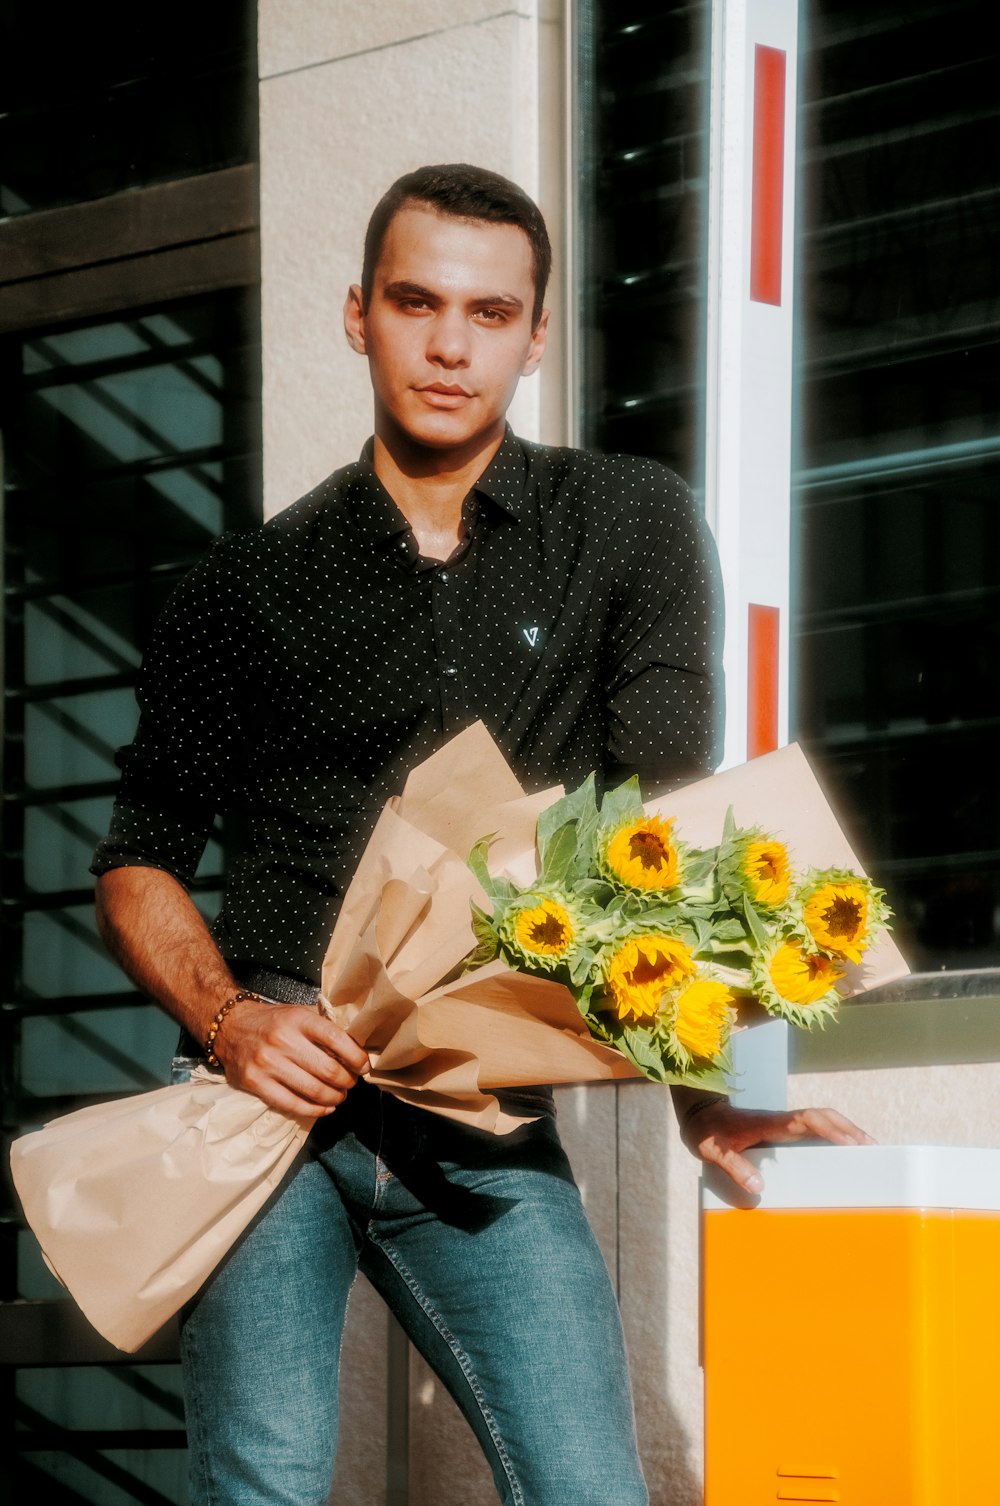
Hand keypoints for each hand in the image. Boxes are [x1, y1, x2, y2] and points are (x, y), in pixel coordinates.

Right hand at [213, 999, 370, 1119]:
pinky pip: (292, 1104)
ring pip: (313, 1090)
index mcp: (298, 1019)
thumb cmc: (272, 1021)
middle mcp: (283, 1040)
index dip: (356, 1057)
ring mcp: (267, 1063)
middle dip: (347, 1081)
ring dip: (334, 1097)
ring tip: (340, 1096)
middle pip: (328, 1070)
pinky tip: (325, 1108)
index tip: (364, 1066)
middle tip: (351, 1083)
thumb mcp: (299, 1012)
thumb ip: (325, 1024)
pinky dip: (315, 1110)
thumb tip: (358, 1041)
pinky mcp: (256, 1083)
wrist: (230, 1026)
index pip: (337, 1039)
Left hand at [679, 1097, 874, 1195]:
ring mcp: (784, 1124)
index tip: (852, 1143)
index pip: (807, 1120)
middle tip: (873, 1148)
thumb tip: (758, 1187)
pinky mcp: (782, 1130)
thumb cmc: (707, 1133)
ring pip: (821, 1121)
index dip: (830, 1129)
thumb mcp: (714, 1151)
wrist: (699, 1113)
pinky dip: (832, 1137)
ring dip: (845, 1131)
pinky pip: (813, 1130)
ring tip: (868, 1150)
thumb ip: (734, 1167)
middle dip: (849, 1129)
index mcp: (770, 1123)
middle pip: (823, 1117)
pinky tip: (842, 1152)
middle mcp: (782, 1121)